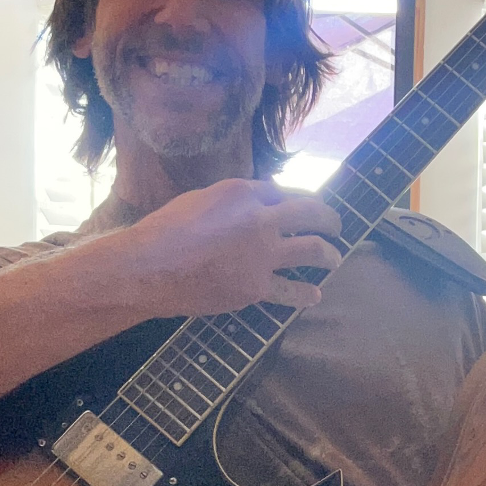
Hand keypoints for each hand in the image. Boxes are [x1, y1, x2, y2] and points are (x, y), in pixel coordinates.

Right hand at [120, 178, 343, 317]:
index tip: (305, 205)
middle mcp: (261, 219)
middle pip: (310, 214)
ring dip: (329, 254)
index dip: (297, 198)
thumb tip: (262, 195)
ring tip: (336, 257)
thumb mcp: (201, 199)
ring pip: (313, 251)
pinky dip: (306, 294)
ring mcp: (263, 255)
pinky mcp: (257, 287)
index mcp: (244, 192)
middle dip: (329, 219)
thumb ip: (235, 198)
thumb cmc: (166, 229)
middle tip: (336, 225)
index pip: (283, 190)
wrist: (150, 269)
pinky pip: (291, 291)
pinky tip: (315, 295)